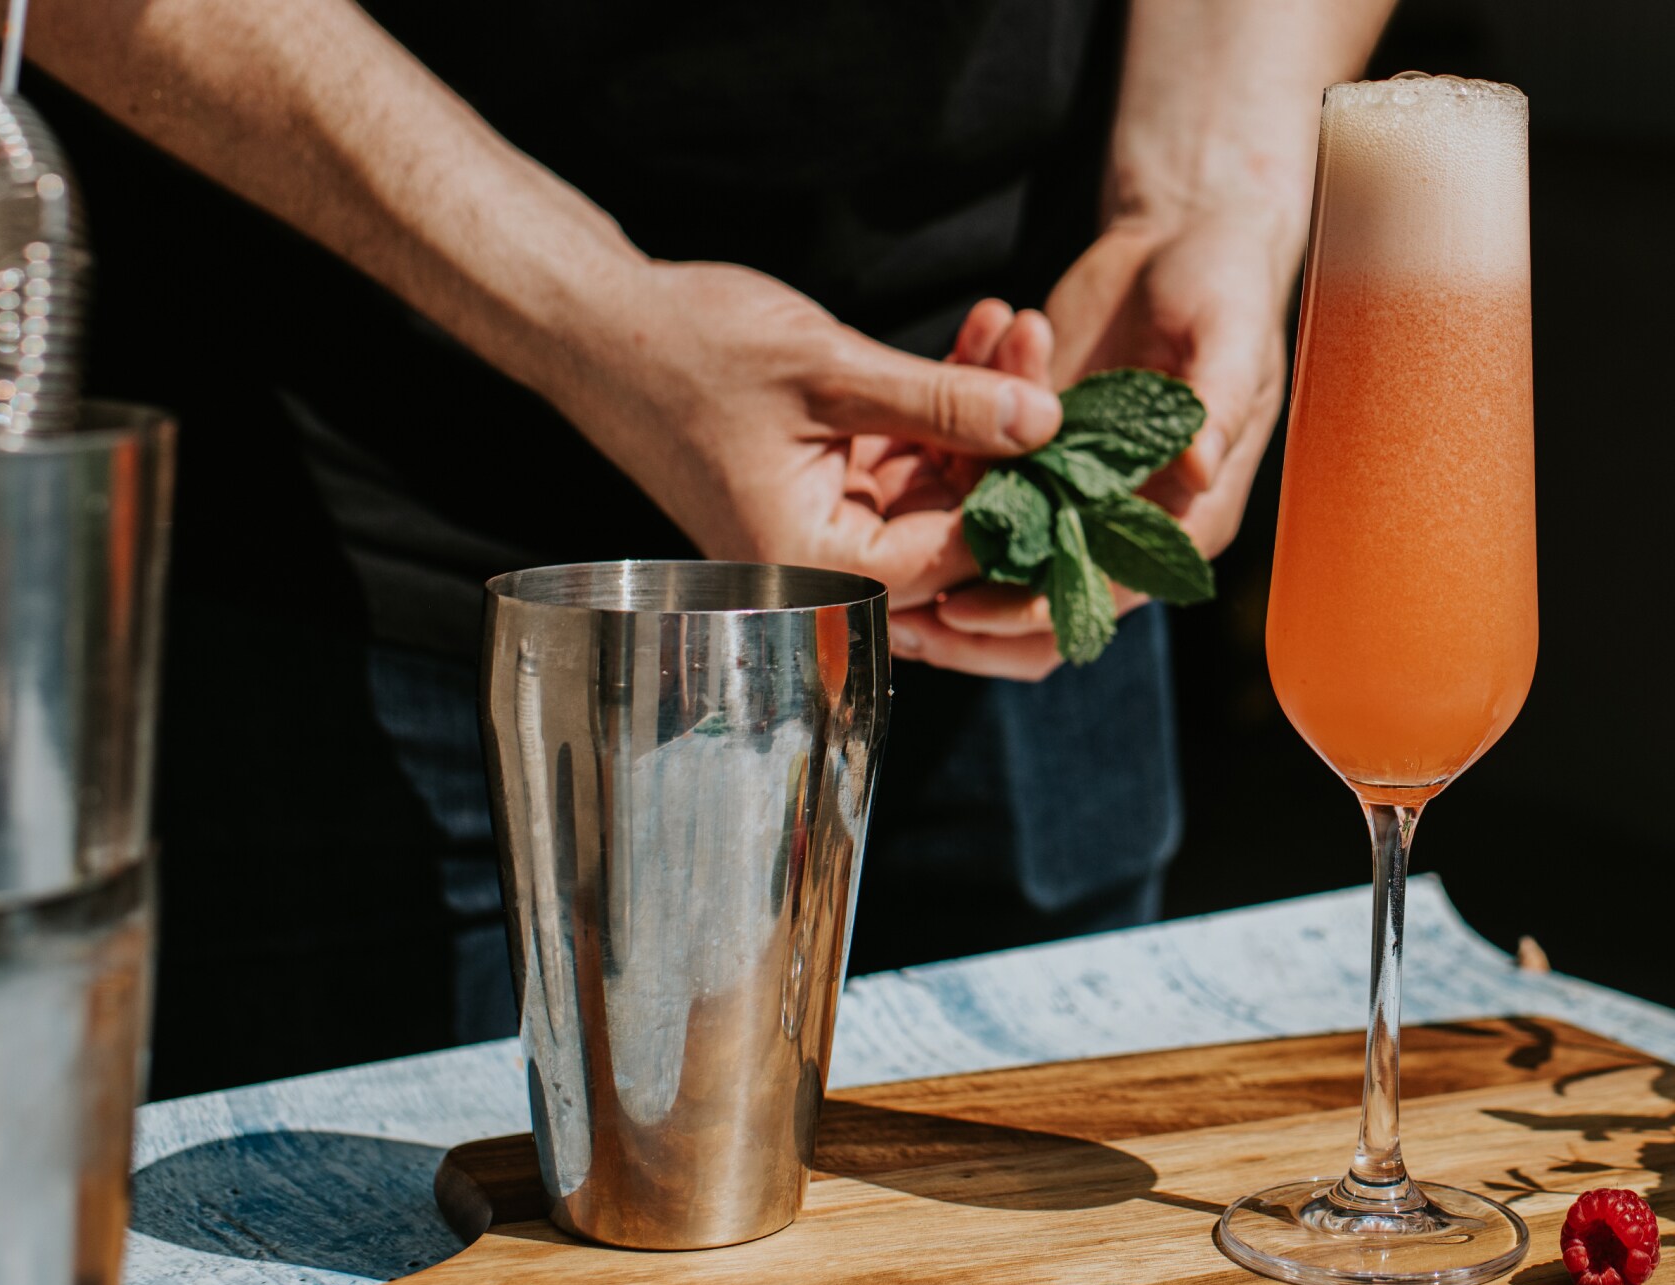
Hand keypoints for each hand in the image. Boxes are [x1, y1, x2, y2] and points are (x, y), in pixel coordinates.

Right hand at [540, 262, 1071, 675]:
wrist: (595, 324)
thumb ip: (943, 403)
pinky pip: (909, 460)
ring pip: (940, 485)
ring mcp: (826, 530)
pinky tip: (982, 335)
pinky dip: (941, 405)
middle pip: (959, 526)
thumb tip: (1046, 422)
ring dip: (982, 409)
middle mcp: (822, 569)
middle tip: (1045, 349)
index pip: (962, 556)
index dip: (1030, 488)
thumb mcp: (832, 370)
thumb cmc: (690, 348)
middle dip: (1011, 439)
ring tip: (1017, 324)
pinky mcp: (826, 489)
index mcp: (815, 568)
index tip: (1079, 419)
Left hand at [932, 211, 1296, 641]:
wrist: (1186, 232)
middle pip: (1043, 595)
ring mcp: (1078, 480)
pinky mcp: (1038, 439)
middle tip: (891, 614)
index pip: (1107, 592)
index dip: (1036, 611)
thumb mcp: (1232, 342)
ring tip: (869, 527)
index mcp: (1189, 515)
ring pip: (999, 538)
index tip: (963, 611)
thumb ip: (1216, 407)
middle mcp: (1129, 513)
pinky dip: (947, 451)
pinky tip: (899, 439)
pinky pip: (981, 466)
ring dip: (940, 531)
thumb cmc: (1227, 288)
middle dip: (968, 612)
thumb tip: (1197, 470)